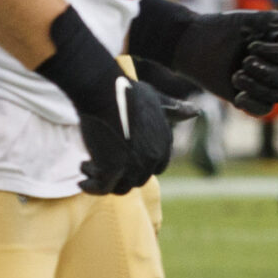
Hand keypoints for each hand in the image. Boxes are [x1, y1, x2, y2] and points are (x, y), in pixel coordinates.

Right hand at [35, 5, 181, 194]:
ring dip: (102, 181)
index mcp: (164, 142)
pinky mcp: (113, 168)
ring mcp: (134, 164)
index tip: (117, 158)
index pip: (155, 166)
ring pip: (120, 187)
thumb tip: (196, 112)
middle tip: (96, 164)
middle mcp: (154, 156)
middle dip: (118, 173)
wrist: (102, 90)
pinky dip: (91, 186)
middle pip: (137, 178)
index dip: (136, 165)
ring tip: (86, 167)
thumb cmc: (124, 89)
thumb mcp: (155, 97)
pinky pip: (102, 188)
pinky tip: (81, 180)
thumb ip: (173, 108)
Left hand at [168, 8, 277, 114]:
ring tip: (236, 76)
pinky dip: (254, 104)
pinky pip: (264, 109)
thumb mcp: (245, 20)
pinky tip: (238, 97)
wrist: (189, 44)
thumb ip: (273, 19)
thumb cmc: (217, 28)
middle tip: (243, 61)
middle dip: (266, 72)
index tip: (250, 45)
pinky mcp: (249, 96)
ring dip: (258, 87)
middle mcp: (275, 64)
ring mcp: (262, 82)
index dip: (275, 53)